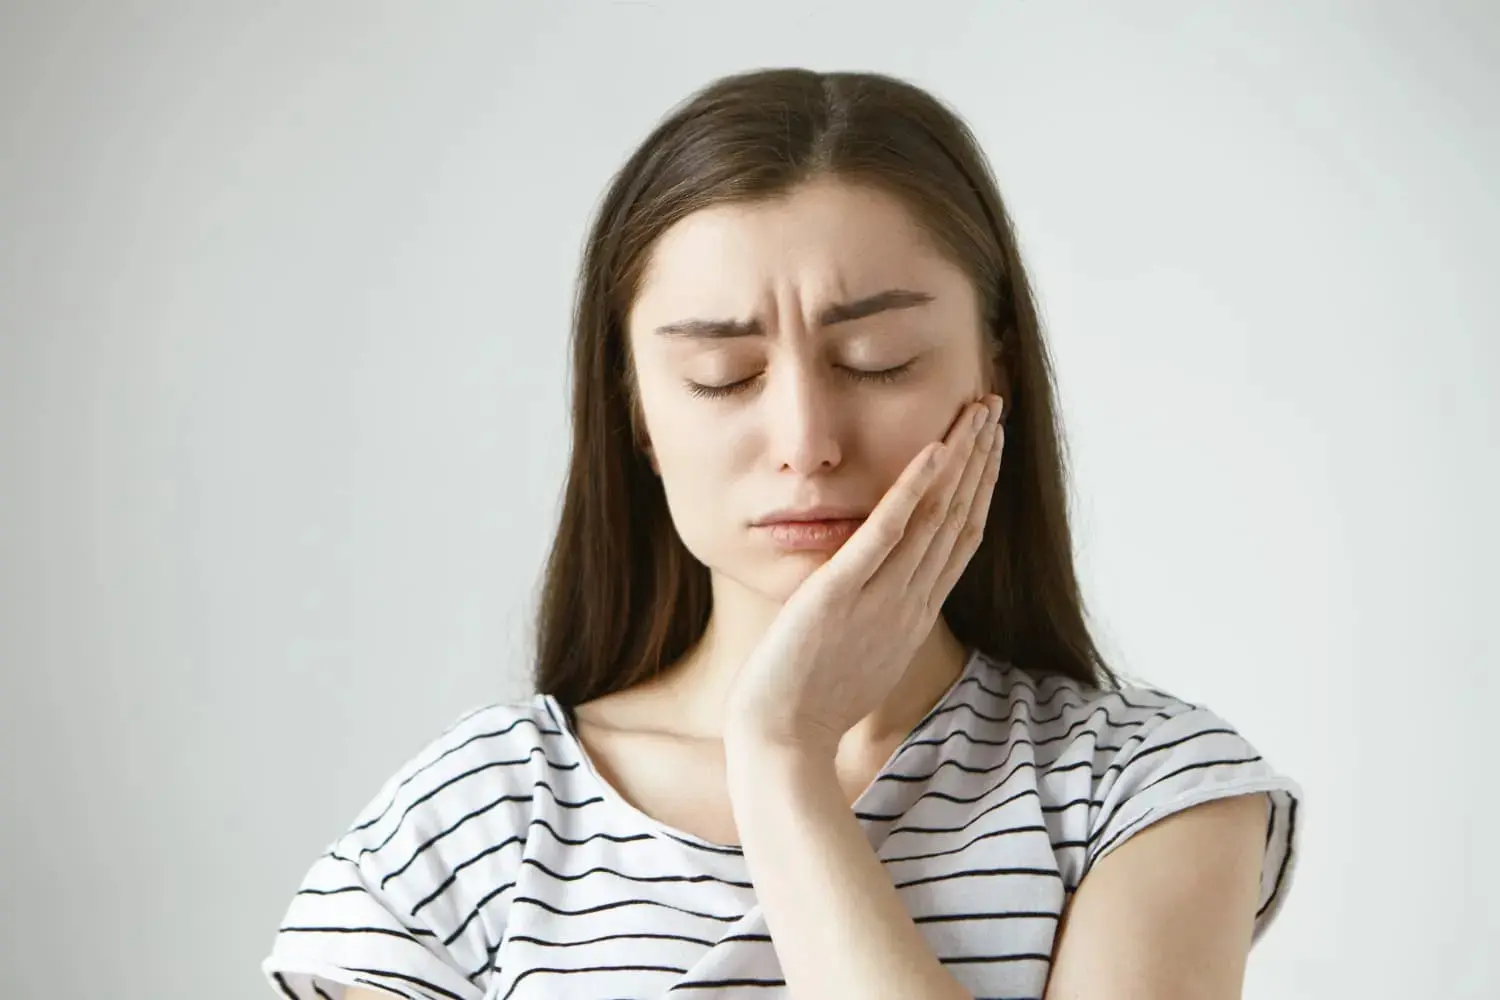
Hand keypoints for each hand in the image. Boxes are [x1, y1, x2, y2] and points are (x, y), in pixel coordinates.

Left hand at [722, 394, 1005, 757]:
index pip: (960, 541)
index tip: (990, 448)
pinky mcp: (841, 594)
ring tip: (978, 412)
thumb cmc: (808, 706)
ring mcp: (880, 598)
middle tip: (995, 408)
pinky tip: (932, 450)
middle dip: (981, 460)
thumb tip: (879, 594)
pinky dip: (912, 491)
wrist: (781, 742)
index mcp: (914, 616)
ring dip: (960, 460)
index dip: (980, 490)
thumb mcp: (858, 656)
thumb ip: (876, 619)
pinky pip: (885, 535)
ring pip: (935, 518)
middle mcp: (909, 602)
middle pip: (959, 519)